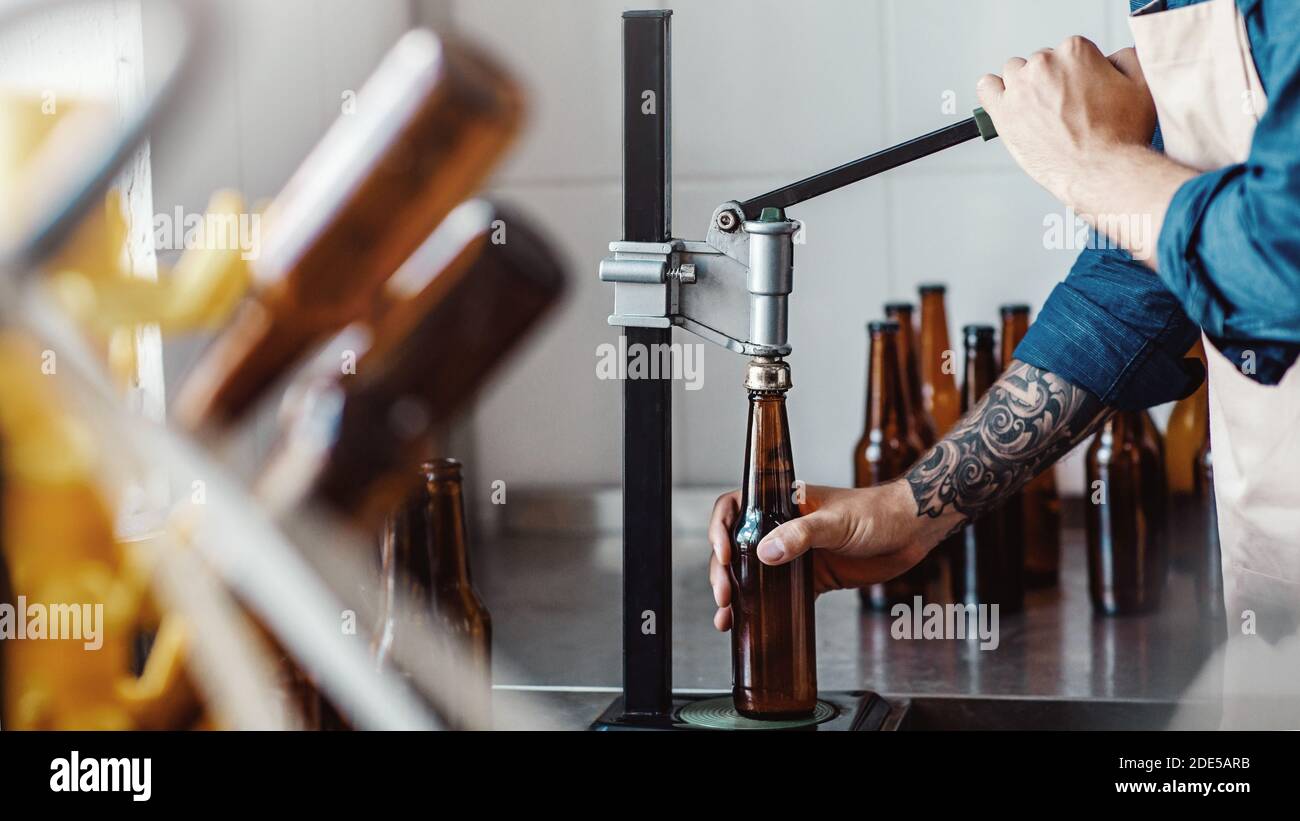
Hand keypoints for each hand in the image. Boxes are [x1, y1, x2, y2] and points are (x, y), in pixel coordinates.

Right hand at [706, 481, 939, 631]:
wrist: (912, 532)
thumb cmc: (878, 513)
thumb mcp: (837, 521)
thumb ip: (801, 535)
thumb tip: (765, 552)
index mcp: (784, 503)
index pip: (737, 507)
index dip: (721, 529)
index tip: (725, 553)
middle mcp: (783, 527)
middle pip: (738, 546)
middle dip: (724, 570)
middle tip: (724, 594)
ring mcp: (796, 554)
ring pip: (753, 573)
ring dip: (736, 593)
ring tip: (726, 616)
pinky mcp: (812, 578)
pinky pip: (778, 595)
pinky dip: (762, 609)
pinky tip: (747, 623)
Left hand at [976, 38, 1156, 203]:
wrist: (1101, 171)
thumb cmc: (1121, 135)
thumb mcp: (1141, 85)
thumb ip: (1126, 58)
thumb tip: (1112, 56)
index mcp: (1075, 51)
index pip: (1068, 52)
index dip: (1078, 74)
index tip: (1081, 92)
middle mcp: (1044, 64)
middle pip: (1041, 63)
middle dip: (1051, 82)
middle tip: (1064, 108)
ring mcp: (1020, 88)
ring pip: (1014, 73)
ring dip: (1024, 87)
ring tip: (1040, 110)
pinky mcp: (1002, 112)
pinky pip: (986, 88)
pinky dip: (995, 94)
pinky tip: (1008, 105)